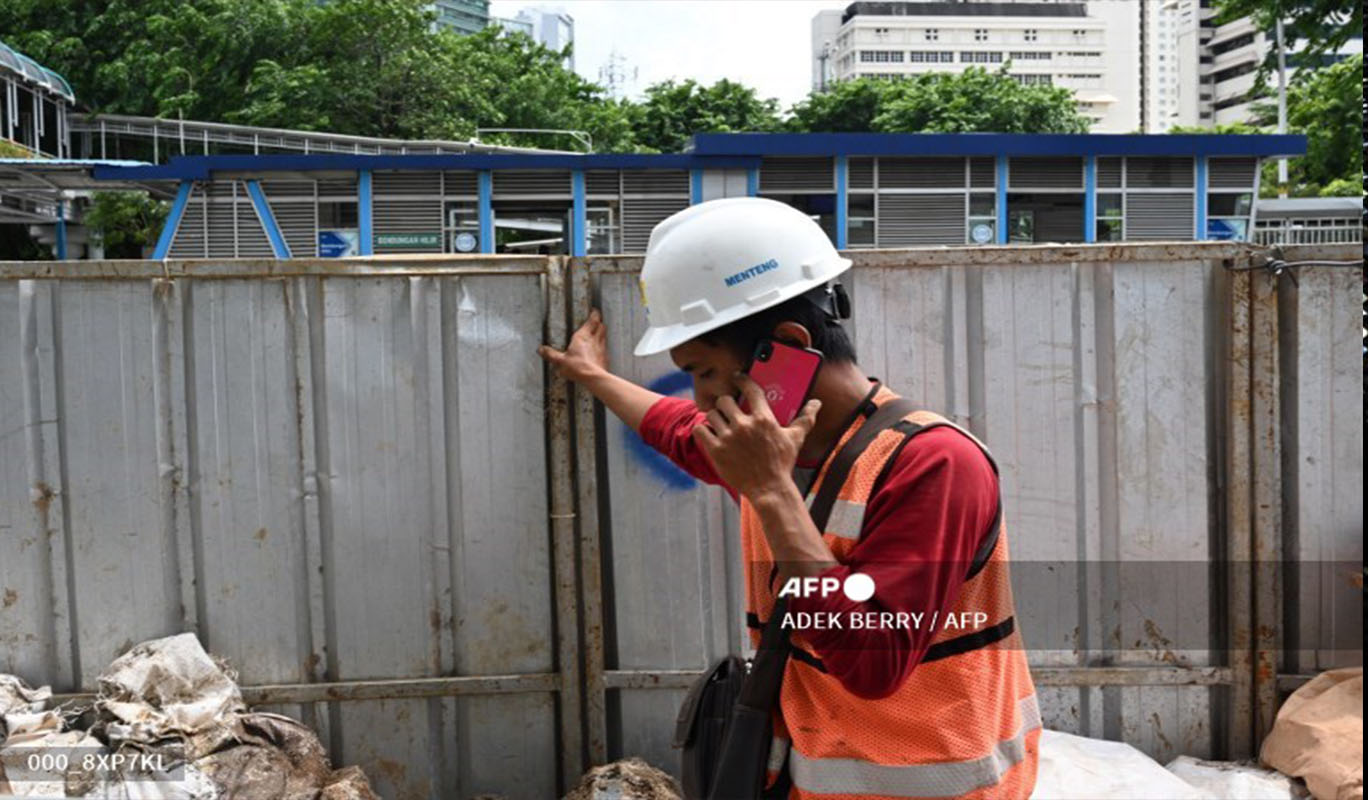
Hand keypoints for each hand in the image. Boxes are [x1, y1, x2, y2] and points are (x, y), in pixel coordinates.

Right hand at [539, 308, 607, 382]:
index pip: (592, 321)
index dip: (594, 314)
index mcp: (582, 336)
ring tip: (599, 331)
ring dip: (602, 332)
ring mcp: (601, 348)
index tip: (594, 311)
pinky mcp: (605, 358)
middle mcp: (594, 340)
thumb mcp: (560, 361)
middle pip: (600, 326)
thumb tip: (541, 350)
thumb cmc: (578, 367)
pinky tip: (600, 350)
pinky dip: (603, 346)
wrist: (594, 378)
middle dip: (599, 322)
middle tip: (597, 320)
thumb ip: (551, 354)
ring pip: (604, 335)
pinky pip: (605, 348)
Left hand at [692, 373, 820, 498]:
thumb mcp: (795, 439)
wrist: (769, 489)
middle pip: (725, 400)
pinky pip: (701, 430)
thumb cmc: (782, 463)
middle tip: (727, 411)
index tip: (737, 378)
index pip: (750, 389)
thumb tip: (817, 403)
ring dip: (714, 417)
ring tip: (719, 424)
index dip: (742, 380)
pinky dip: (703, 430)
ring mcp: (729, 438)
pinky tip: (709, 433)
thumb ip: (805, 418)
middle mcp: (744, 425)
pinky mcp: (716, 451)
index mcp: (764, 419)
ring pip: (711, 414)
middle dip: (725, 404)